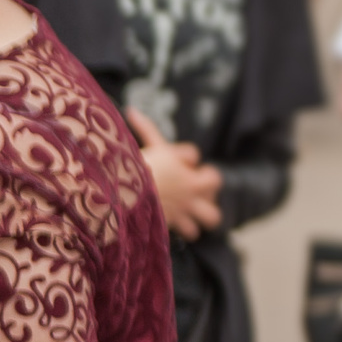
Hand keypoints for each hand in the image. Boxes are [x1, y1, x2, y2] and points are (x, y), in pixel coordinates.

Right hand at [128, 109, 222, 236]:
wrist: (128, 198)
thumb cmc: (136, 170)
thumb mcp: (145, 147)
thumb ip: (144, 129)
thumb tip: (131, 110)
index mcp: (183, 163)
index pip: (191, 154)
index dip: (181, 157)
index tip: (168, 159)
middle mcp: (192, 186)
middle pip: (214, 181)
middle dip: (207, 183)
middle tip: (190, 183)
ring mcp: (188, 207)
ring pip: (212, 215)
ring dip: (204, 213)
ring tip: (193, 210)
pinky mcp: (177, 224)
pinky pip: (192, 231)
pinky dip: (187, 229)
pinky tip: (178, 225)